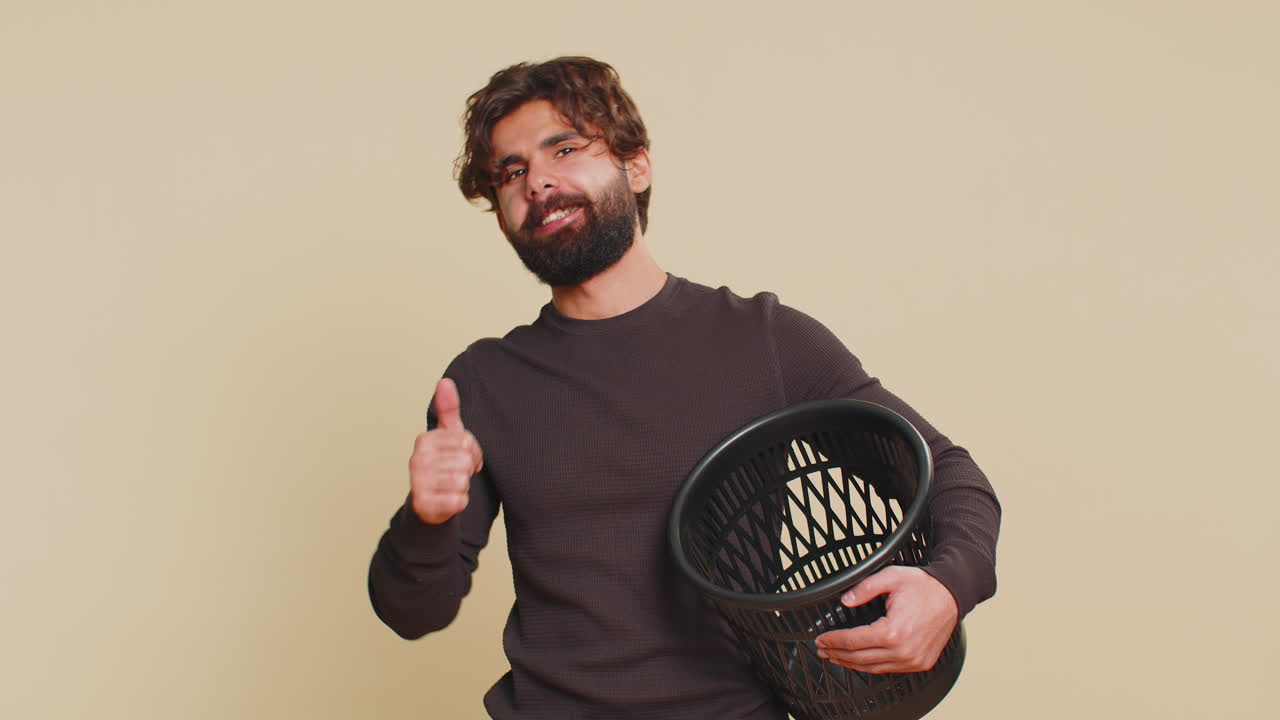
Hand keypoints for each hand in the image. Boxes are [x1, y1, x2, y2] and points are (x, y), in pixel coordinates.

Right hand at [408, 378, 483, 524]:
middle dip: (467, 470)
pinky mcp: (424, 504)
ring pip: (463, 481)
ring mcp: (418, 482)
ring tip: (450, 486)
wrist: (429, 503)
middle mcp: (417, 459)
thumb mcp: (448, 436)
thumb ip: (448, 409)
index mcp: (424, 440)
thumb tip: (445, 381)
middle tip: (456, 473)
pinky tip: (448, 500)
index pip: (466, 441)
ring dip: (462, 487)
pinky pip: (458, 501)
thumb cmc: (443, 465)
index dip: (472, 452)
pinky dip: (459, 503)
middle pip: (465, 461)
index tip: (462, 457)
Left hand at [814, 566, 957, 673]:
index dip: (833, 640)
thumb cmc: (924, 586)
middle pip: (860, 658)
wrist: (952, 595)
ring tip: (836, 657)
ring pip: (873, 668)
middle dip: (837, 654)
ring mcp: (913, 660)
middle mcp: (903, 651)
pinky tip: (860, 661)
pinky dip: (871, 666)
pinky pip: (889, 669)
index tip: (821, 639)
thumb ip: (864, 588)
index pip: (853, 641)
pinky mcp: (920, 663)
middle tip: (822, 649)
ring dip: (851, 664)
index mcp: (893, 631)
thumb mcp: (891, 577)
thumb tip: (845, 601)